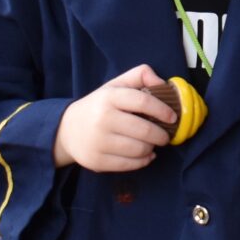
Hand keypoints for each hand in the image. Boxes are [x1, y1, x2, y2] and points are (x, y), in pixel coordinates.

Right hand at [52, 65, 176, 171]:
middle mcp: (102, 119)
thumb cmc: (100, 106)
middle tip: (165, 135)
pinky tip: (145, 155)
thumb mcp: (115, 85)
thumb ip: (140, 75)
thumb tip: (161, 82)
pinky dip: (143, 161)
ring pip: (139, 149)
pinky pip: (129, 164)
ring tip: (151, 143)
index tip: (173, 117)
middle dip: (161, 135)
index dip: (163, 110)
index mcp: (109, 97)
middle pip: (144, 131)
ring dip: (151, 148)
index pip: (143, 102)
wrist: (67, 130)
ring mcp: (98, 142)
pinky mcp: (96, 160)